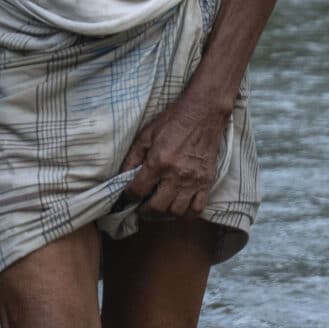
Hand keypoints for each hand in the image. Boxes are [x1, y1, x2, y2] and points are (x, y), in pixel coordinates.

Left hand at [120, 90, 232, 218]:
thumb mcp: (146, 135)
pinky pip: (197, 209)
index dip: (129, 197)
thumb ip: (132, 157)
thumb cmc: (173, 121)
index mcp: (158, 162)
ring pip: (176, 212)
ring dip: (164, 214)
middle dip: (144, 211)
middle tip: (141, 208)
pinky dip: (187, 214)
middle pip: (156, 207)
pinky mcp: (207, 182)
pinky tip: (179, 207)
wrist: (204, 113)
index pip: (138, 191)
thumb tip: (121, 177)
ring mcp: (193, 181)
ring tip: (159, 207)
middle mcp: (176, 175)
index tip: (127, 198)